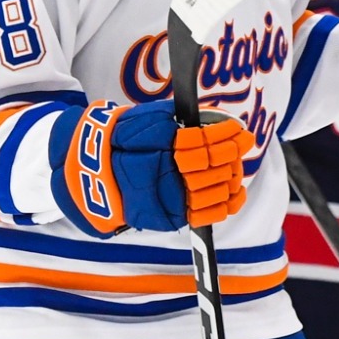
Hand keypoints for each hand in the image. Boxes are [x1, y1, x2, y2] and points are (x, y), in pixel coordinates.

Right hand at [50, 102, 255, 235]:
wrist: (94, 175)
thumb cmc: (124, 142)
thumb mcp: (148, 122)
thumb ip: (178, 122)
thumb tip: (216, 121)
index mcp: (160, 147)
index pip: (200, 141)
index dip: (223, 134)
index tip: (238, 127)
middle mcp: (166, 173)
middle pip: (212, 164)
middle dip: (231, 152)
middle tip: (243, 142)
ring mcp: (172, 198)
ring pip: (215, 187)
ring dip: (231, 173)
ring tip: (237, 160)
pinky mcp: (175, 217)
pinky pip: (209, 213)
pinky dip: (228, 202)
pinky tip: (236, 191)